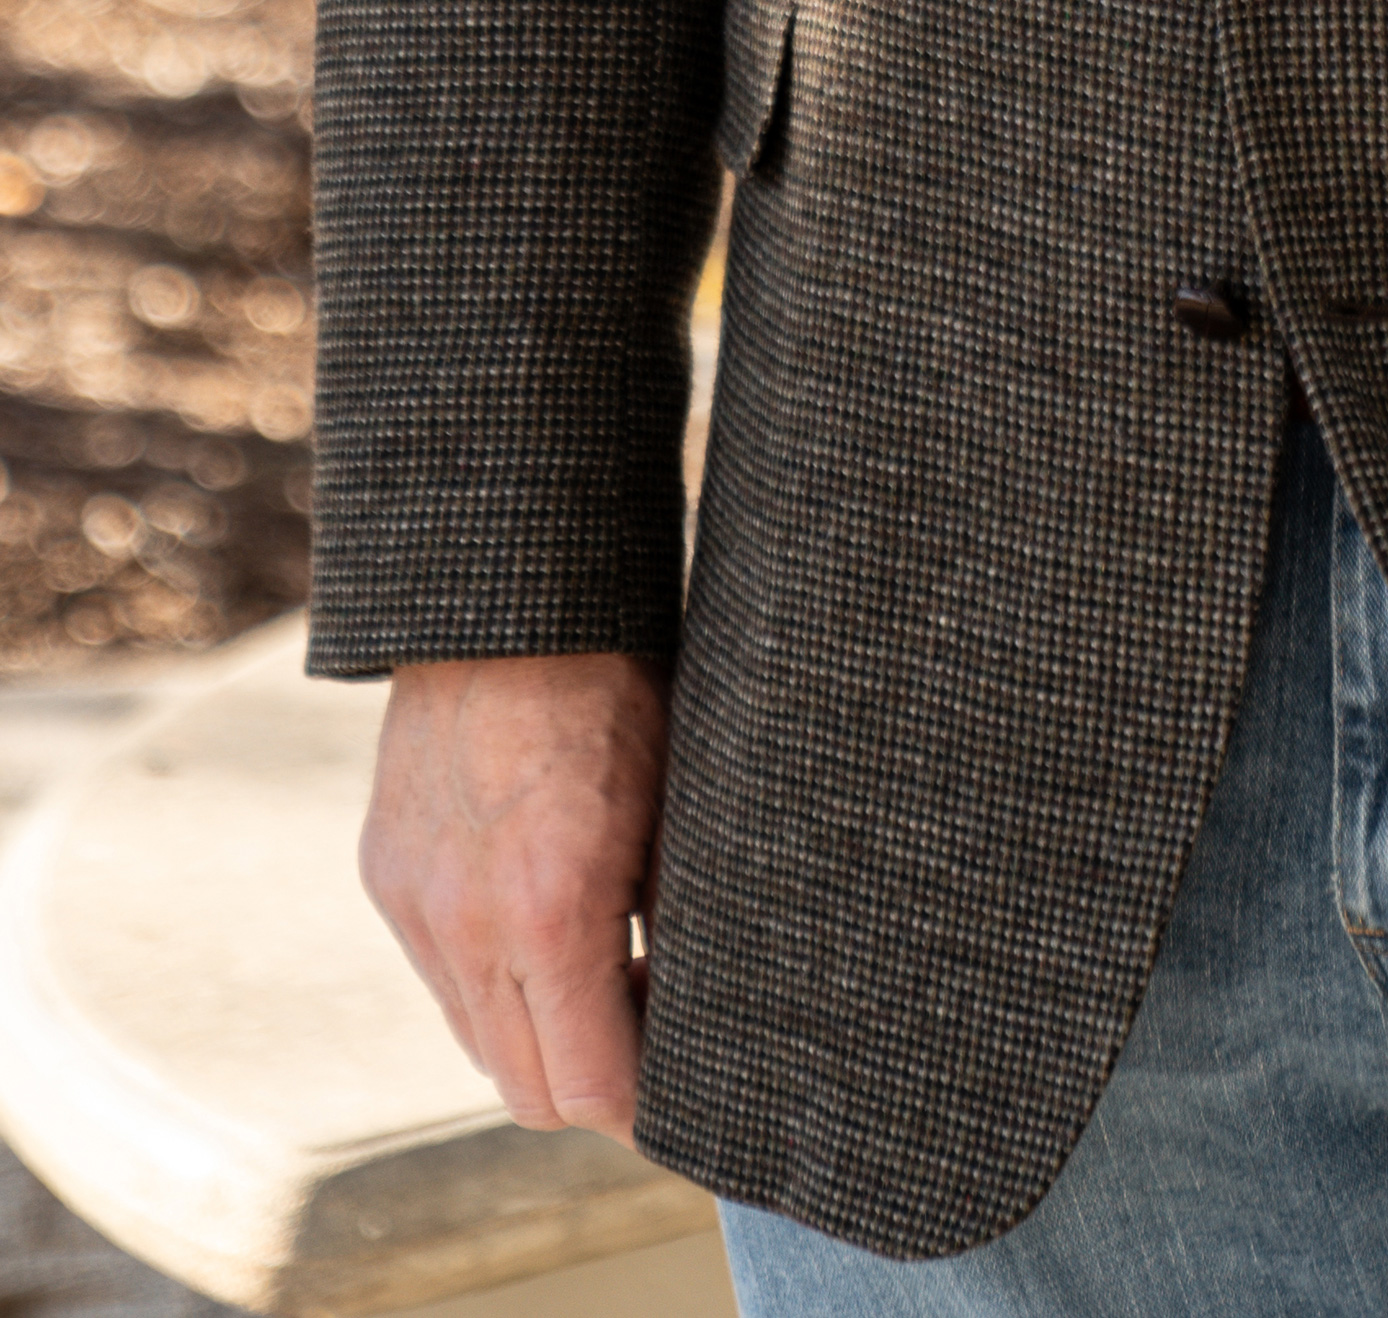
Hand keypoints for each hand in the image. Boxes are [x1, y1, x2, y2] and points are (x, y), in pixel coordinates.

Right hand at [361, 653, 668, 1138]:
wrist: (507, 597)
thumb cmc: (618, 688)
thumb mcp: (675, 807)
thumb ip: (670, 927)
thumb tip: (688, 1017)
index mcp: (550, 911)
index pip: (589, 1089)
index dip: (643, 1104)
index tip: (682, 1073)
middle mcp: (466, 926)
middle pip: (527, 1093)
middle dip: (592, 1082)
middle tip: (647, 1020)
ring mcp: (415, 905)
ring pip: (480, 1042)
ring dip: (539, 1034)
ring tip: (599, 963)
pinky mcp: (385, 876)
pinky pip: (444, 976)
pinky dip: (493, 979)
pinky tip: (539, 916)